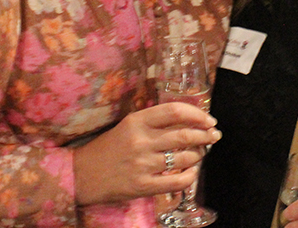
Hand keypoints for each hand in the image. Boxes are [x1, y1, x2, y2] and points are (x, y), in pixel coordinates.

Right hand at [73, 102, 221, 205]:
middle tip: (214, 135)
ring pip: (184, 157)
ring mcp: (143, 165)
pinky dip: (190, 176)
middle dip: (205, 135)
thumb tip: (188, 121)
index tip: (208, 119)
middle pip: (184, 135)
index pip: (175, 112)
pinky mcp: (143, 186)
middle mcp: (141, 141)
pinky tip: (192, 172)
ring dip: (198, 154)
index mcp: (136, 121)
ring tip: (201, 152)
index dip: (197, 114)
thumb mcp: (127, 126)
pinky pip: (177, 181)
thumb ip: (153, 121)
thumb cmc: (108, 148)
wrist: (83, 174)